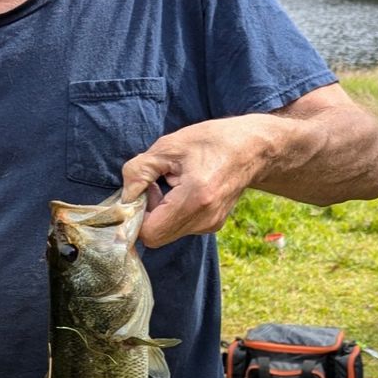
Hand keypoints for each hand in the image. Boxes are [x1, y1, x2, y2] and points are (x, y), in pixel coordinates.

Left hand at [121, 118, 264, 247]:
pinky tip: (182, 190)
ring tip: (171, 184)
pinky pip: (180, 227)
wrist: (253, 148)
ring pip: (167, 232)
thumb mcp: (168, 146)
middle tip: (156, 186)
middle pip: (157, 236)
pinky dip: (173, 213)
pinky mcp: (212, 225)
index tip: (141, 193)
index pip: (150, 232)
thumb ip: (139, 171)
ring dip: (160, 213)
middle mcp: (205, 219)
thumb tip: (124, 197)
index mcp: (195, 199)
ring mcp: (210, 225)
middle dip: (147, 214)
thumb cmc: (211, 141)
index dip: (136, 216)